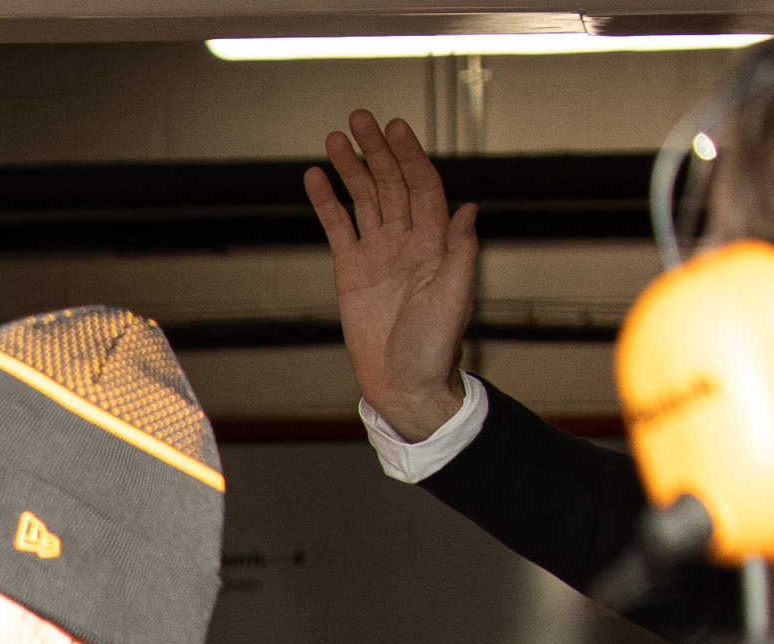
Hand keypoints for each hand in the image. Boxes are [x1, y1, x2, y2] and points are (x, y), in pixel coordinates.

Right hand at [309, 109, 479, 439]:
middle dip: (375, 150)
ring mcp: (378, 254)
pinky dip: (327, 203)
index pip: (421, 186)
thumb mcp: (456, 298)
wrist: (404, 383)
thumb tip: (468, 209)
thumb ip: (461, 252)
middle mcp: (407, 240)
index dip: (408, 156)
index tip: (394, 129)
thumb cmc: (436, 347)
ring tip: (335, 139)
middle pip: (389, 183)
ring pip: (363, 199)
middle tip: (359, 119)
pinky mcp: (351, 272)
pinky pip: (338, 229)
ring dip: (351, 168)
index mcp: (435, 242)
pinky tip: (316, 180)